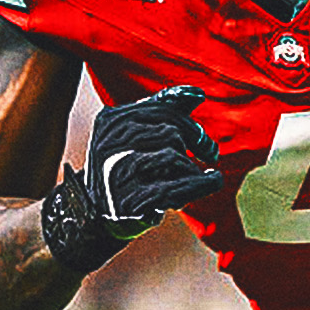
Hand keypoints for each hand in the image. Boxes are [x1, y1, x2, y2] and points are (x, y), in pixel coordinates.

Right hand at [40, 85, 223, 272]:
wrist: (97, 215)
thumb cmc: (126, 168)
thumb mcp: (139, 136)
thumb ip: (164, 111)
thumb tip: (197, 94)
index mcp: (110, 121)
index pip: (162, 107)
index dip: (190, 119)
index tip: (203, 136)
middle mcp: (108, 144)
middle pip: (171, 131)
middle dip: (197, 140)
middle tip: (211, 152)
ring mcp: (116, 173)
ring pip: (173, 156)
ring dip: (192, 167)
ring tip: (193, 174)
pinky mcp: (130, 202)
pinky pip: (176, 187)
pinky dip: (201, 183)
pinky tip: (212, 180)